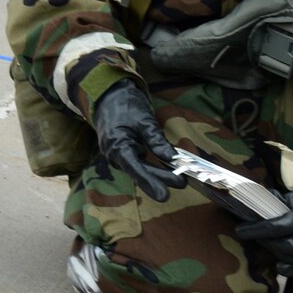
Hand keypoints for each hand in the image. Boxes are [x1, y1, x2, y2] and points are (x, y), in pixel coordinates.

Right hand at [90, 80, 182, 202]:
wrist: (109, 96)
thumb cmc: (125, 105)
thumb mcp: (144, 120)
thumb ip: (156, 140)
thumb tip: (172, 158)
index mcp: (116, 146)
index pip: (135, 169)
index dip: (150, 183)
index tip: (164, 196)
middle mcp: (115, 154)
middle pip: (140, 171)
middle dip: (161, 178)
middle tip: (183, 183)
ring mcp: (119, 154)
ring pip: (141, 168)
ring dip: (159, 173)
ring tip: (181, 179)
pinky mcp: (124, 152)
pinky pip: (139, 163)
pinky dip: (154, 166)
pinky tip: (169, 168)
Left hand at [234, 166, 292, 276]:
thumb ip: (283, 201)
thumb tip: (261, 200)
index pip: (273, 228)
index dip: (254, 230)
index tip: (240, 230)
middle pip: (277, 245)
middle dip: (263, 239)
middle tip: (253, 233)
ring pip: (286, 259)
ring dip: (273, 251)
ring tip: (267, 242)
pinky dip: (286, 266)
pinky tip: (280, 259)